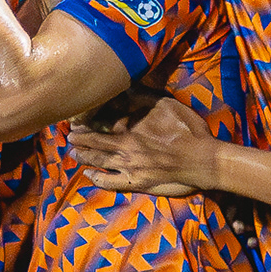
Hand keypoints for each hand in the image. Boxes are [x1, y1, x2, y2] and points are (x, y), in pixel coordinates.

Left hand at [69, 95, 216, 197]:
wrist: (201, 159)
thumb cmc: (187, 129)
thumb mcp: (165, 104)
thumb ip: (142, 97)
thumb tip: (123, 89)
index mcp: (130, 130)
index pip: (99, 127)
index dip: (84, 125)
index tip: (74, 122)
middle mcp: (125, 149)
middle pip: (95, 145)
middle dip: (80, 141)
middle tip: (69, 137)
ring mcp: (129, 168)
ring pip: (99, 162)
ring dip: (84, 158)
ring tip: (73, 154)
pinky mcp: (137, 182)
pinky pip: (111, 183)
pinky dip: (97, 179)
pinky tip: (89, 175)